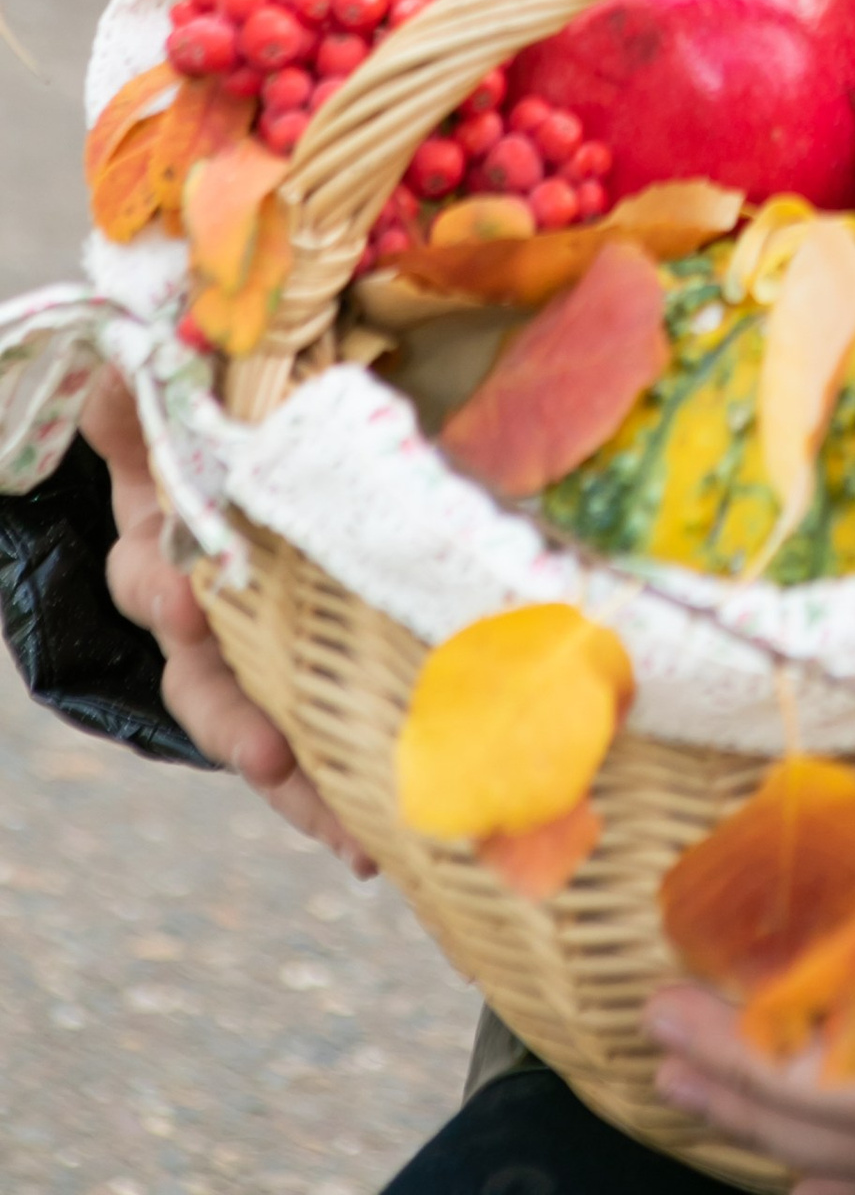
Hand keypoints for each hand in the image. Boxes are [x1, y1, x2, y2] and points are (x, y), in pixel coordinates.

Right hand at [81, 367, 375, 875]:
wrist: (232, 486)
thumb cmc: (205, 448)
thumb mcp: (165, 423)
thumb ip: (141, 405)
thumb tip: (117, 366)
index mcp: (167, 553)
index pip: (153, 576)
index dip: (166, 589)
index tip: (186, 596)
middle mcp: (201, 627)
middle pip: (206, 686)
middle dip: (236, 721)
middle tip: (266, 755)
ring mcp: (252, 672)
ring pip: (264, 740)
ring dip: (301, 790)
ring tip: (346, 830)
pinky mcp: (306, 699)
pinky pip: (320, 759)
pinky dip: (339, 805)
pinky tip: (375, 851)